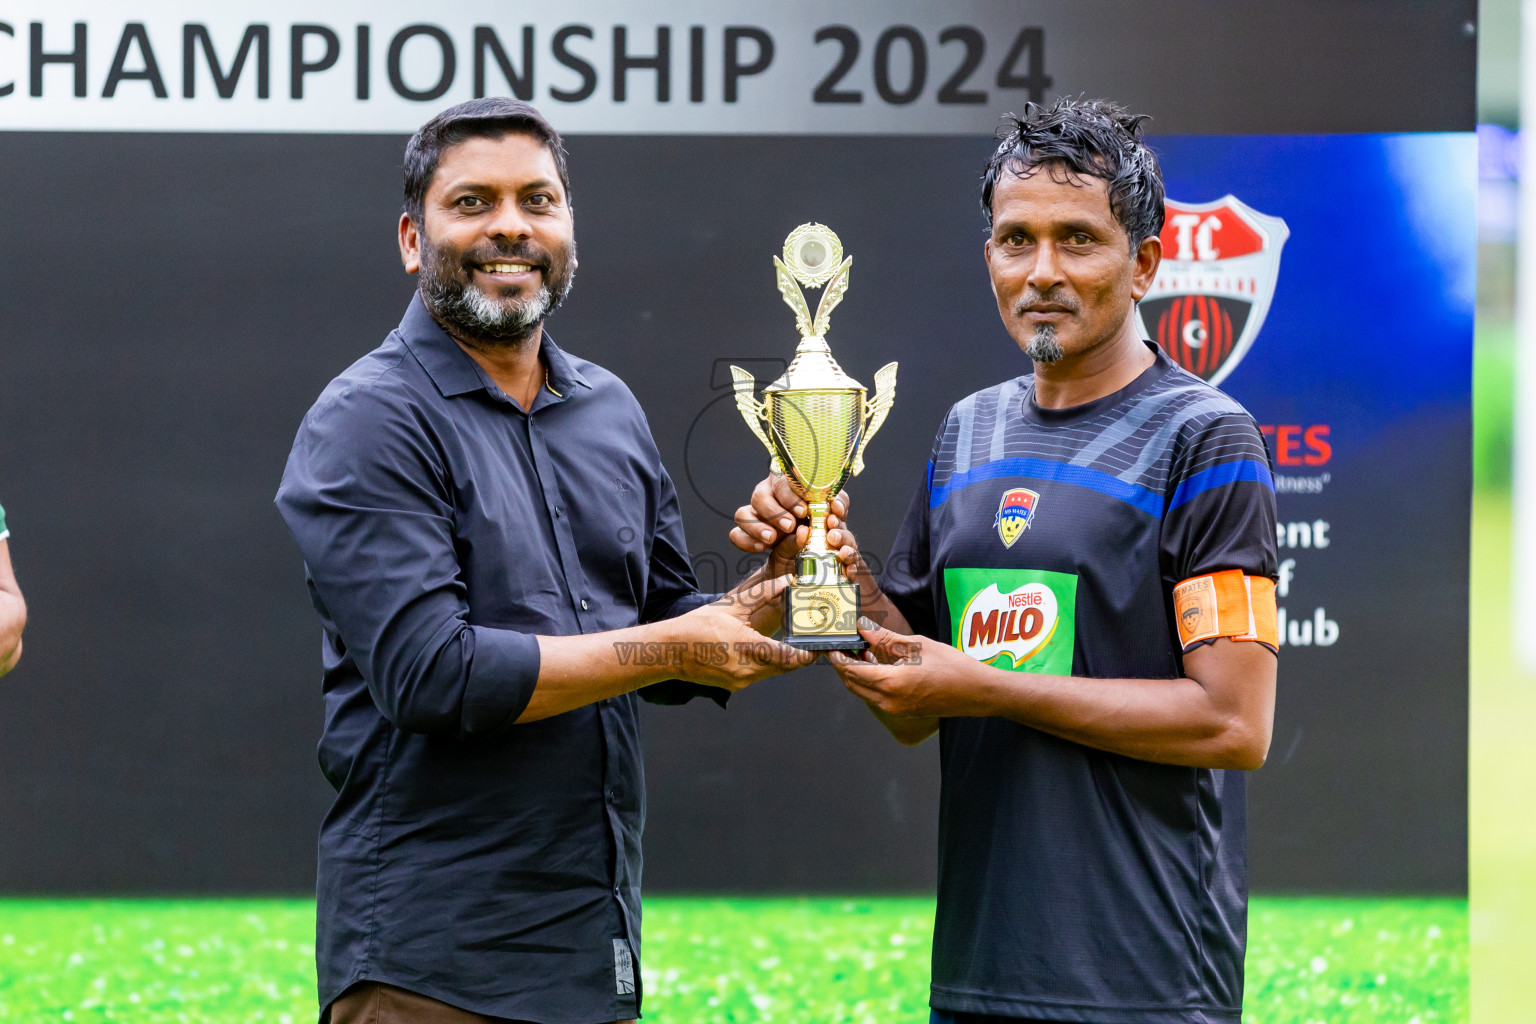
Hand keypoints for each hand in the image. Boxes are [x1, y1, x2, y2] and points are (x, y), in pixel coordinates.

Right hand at [674, 574, 819, 690]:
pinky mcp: (735, 685)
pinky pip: (759, 674)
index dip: (809, 653)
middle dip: (799, 654)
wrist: (670, 651)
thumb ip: (762, 595)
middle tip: (811, 641)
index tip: (820, 646)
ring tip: (793, 643)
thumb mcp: (732, 606)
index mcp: (749, 649)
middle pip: (785, 665)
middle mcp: (748, 670)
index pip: (790, 657)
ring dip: (783, 658)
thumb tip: (786, 582)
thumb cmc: (698, 626)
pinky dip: (767, 662)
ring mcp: (741, 680)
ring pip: (773, 671)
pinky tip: (765, 649)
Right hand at [729, 473, 851, 576]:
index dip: (791, 497)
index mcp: (786, 483)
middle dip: (774, 512)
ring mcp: (753, 514)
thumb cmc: (821, 520)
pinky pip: (735, 534)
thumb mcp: (833, 510)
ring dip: (756, 526)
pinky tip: (762, 547)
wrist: (810, 547)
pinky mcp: (746, 533)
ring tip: (772, 539)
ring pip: (742, 513)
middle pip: (759, 496)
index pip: (781, 482)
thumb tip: (835, 508)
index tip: (804, 511)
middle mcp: (766, 494)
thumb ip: (838, 505)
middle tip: (790, 526)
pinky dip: (746, 541)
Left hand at [828, 617, 982, 718]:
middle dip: (844, 666)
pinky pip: (877, 697)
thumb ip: (886, 638)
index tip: (833, 645)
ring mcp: (896, 710)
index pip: (852, 671)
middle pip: (853, 684)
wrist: (978, 693)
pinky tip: (878, 665)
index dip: (839, 658)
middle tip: (844, 646)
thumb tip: (863, 626)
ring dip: (858, 674)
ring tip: (862, 652)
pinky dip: (871, 682)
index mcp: (891, 683)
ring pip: (864, 692)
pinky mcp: (904, 711)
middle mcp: (889, 701)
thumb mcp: (918, 645)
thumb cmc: (953, 667)